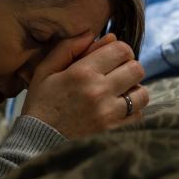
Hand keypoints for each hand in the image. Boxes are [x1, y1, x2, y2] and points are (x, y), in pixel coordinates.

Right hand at [21, 33, 148, 137]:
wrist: (36, 144)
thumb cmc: (41, 104)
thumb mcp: (46, 71)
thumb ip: (69, 48)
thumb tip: (93, 33)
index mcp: (83, 72)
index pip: (122, 49)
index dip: (120, 50)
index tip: (112, 58)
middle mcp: (99, 92)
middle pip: (137, 69)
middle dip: (129, 68)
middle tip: (116, 75)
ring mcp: (109, 114)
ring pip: (142, 93)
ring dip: (133, 91)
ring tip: (118, 94)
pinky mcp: (114, 132)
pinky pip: (138, 115)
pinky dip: (132, 111)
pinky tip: (116, 111)